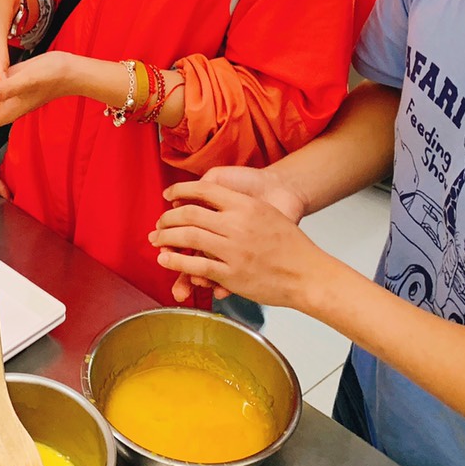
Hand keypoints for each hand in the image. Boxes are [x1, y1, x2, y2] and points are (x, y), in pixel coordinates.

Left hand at [151, 168, 319, 309]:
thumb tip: (207, 201)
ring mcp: (233, 250)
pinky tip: (166, 260)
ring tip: (156, 239)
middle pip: (189, 214)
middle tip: (158, 223)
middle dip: (167, 219)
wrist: (308, 272)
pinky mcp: (232, 275)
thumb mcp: (265, 213)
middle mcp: (237, 225)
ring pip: (188, 239)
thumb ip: (238, 205)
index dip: (179, 191)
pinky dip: (177, 263)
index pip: (203, 190)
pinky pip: (197, 266)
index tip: (167, 196)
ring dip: (167, 238)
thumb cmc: (290, 244)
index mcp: (245, 206)